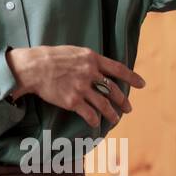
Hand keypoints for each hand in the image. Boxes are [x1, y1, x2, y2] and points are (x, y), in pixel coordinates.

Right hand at [4, 45, 144, 129]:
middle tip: (128, 108)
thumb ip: (87, 59)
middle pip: (113, 90)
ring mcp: (82, 88)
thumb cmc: (50, 57)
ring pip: (104, 104)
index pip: (118, 69)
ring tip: (115, 119)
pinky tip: (96, 124)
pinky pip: (89, 114)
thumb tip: (98, 67)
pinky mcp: (72, 101)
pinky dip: (94, 120)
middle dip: (123, 101)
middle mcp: (90, 73)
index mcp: (91, 59)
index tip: (141, 84)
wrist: (33, 67)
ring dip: (112, 114)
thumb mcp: (73, 52)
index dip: (131, 77)